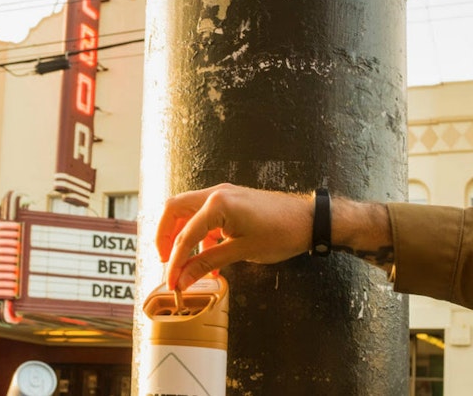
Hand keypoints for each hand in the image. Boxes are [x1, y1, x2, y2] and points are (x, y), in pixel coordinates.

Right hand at [156, 183, 312, 290]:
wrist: (310, 220)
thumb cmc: (281, 232)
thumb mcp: (241, 251)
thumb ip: (207, 262)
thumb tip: (183, 279)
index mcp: (217, 204)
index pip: (184, 235)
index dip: (174, 262)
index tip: (171, 282)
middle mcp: (215, 194)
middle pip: (174, 210)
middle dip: (164, 236)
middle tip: (164, 260)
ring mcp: (222, 194)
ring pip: (187, 211)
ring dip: (180, 234)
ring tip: (183, 260)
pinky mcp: (230, 201)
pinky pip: (204, 215)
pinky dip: (199, 234)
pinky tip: (207, 258)